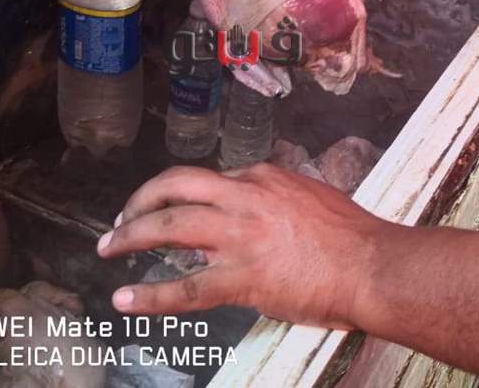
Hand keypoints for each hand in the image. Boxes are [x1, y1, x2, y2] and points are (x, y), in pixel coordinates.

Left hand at [97, 164, 385, 328]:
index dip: (186, 195)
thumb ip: (281, 198)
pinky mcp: (240, 278)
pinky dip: (149, 296)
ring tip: (108, 246)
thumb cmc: (353, 237)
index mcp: (263, 178)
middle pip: (176, 186)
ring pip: (169, 225)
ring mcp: (239, 237)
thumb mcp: (313, 196)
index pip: (210, 180)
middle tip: (121, 218)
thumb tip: (267, 208)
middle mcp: (245, 198)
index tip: (175, 208)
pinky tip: (125, 300)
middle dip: (140, 200)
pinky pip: (184, 288)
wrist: (371, 265)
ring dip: (130, 234)